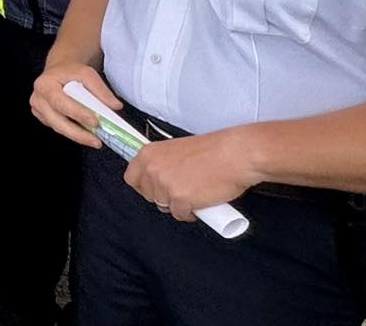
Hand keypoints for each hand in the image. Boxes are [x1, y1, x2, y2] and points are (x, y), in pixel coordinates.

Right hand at [31, 61, 122, 149]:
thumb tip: (115, 106)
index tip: (95, 122)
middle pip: (57, 121)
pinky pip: (59, 128)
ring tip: (95, 141)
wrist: (59, 71)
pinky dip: (73, 133)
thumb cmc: (71, 72)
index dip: (77, 113)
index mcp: (44, 85)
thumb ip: (101, 90)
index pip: (60, 102)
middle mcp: (38, 99)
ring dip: (78, 136)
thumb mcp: (87, 74)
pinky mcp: (44, 118)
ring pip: (59, 128)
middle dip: (78, 133)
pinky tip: (86, 135)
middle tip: (96, 141)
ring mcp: (39, 110)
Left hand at [124, 127, 260, 221]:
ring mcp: (165, 185)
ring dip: (177, 205)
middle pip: (148, 195)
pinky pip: (179, 214)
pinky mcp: (180, 200)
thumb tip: (158, 178)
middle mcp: (152, 169)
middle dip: (163, 197)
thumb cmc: (212, 151)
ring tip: (193, 194)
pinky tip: (199, 203)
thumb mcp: (176, 150)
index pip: (132, 178)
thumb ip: (162, 162)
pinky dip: (189, 213)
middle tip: (181, 190)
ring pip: (164, 206)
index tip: (156, 188)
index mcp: (149, 153)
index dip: (145, 186)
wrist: (234, 155)